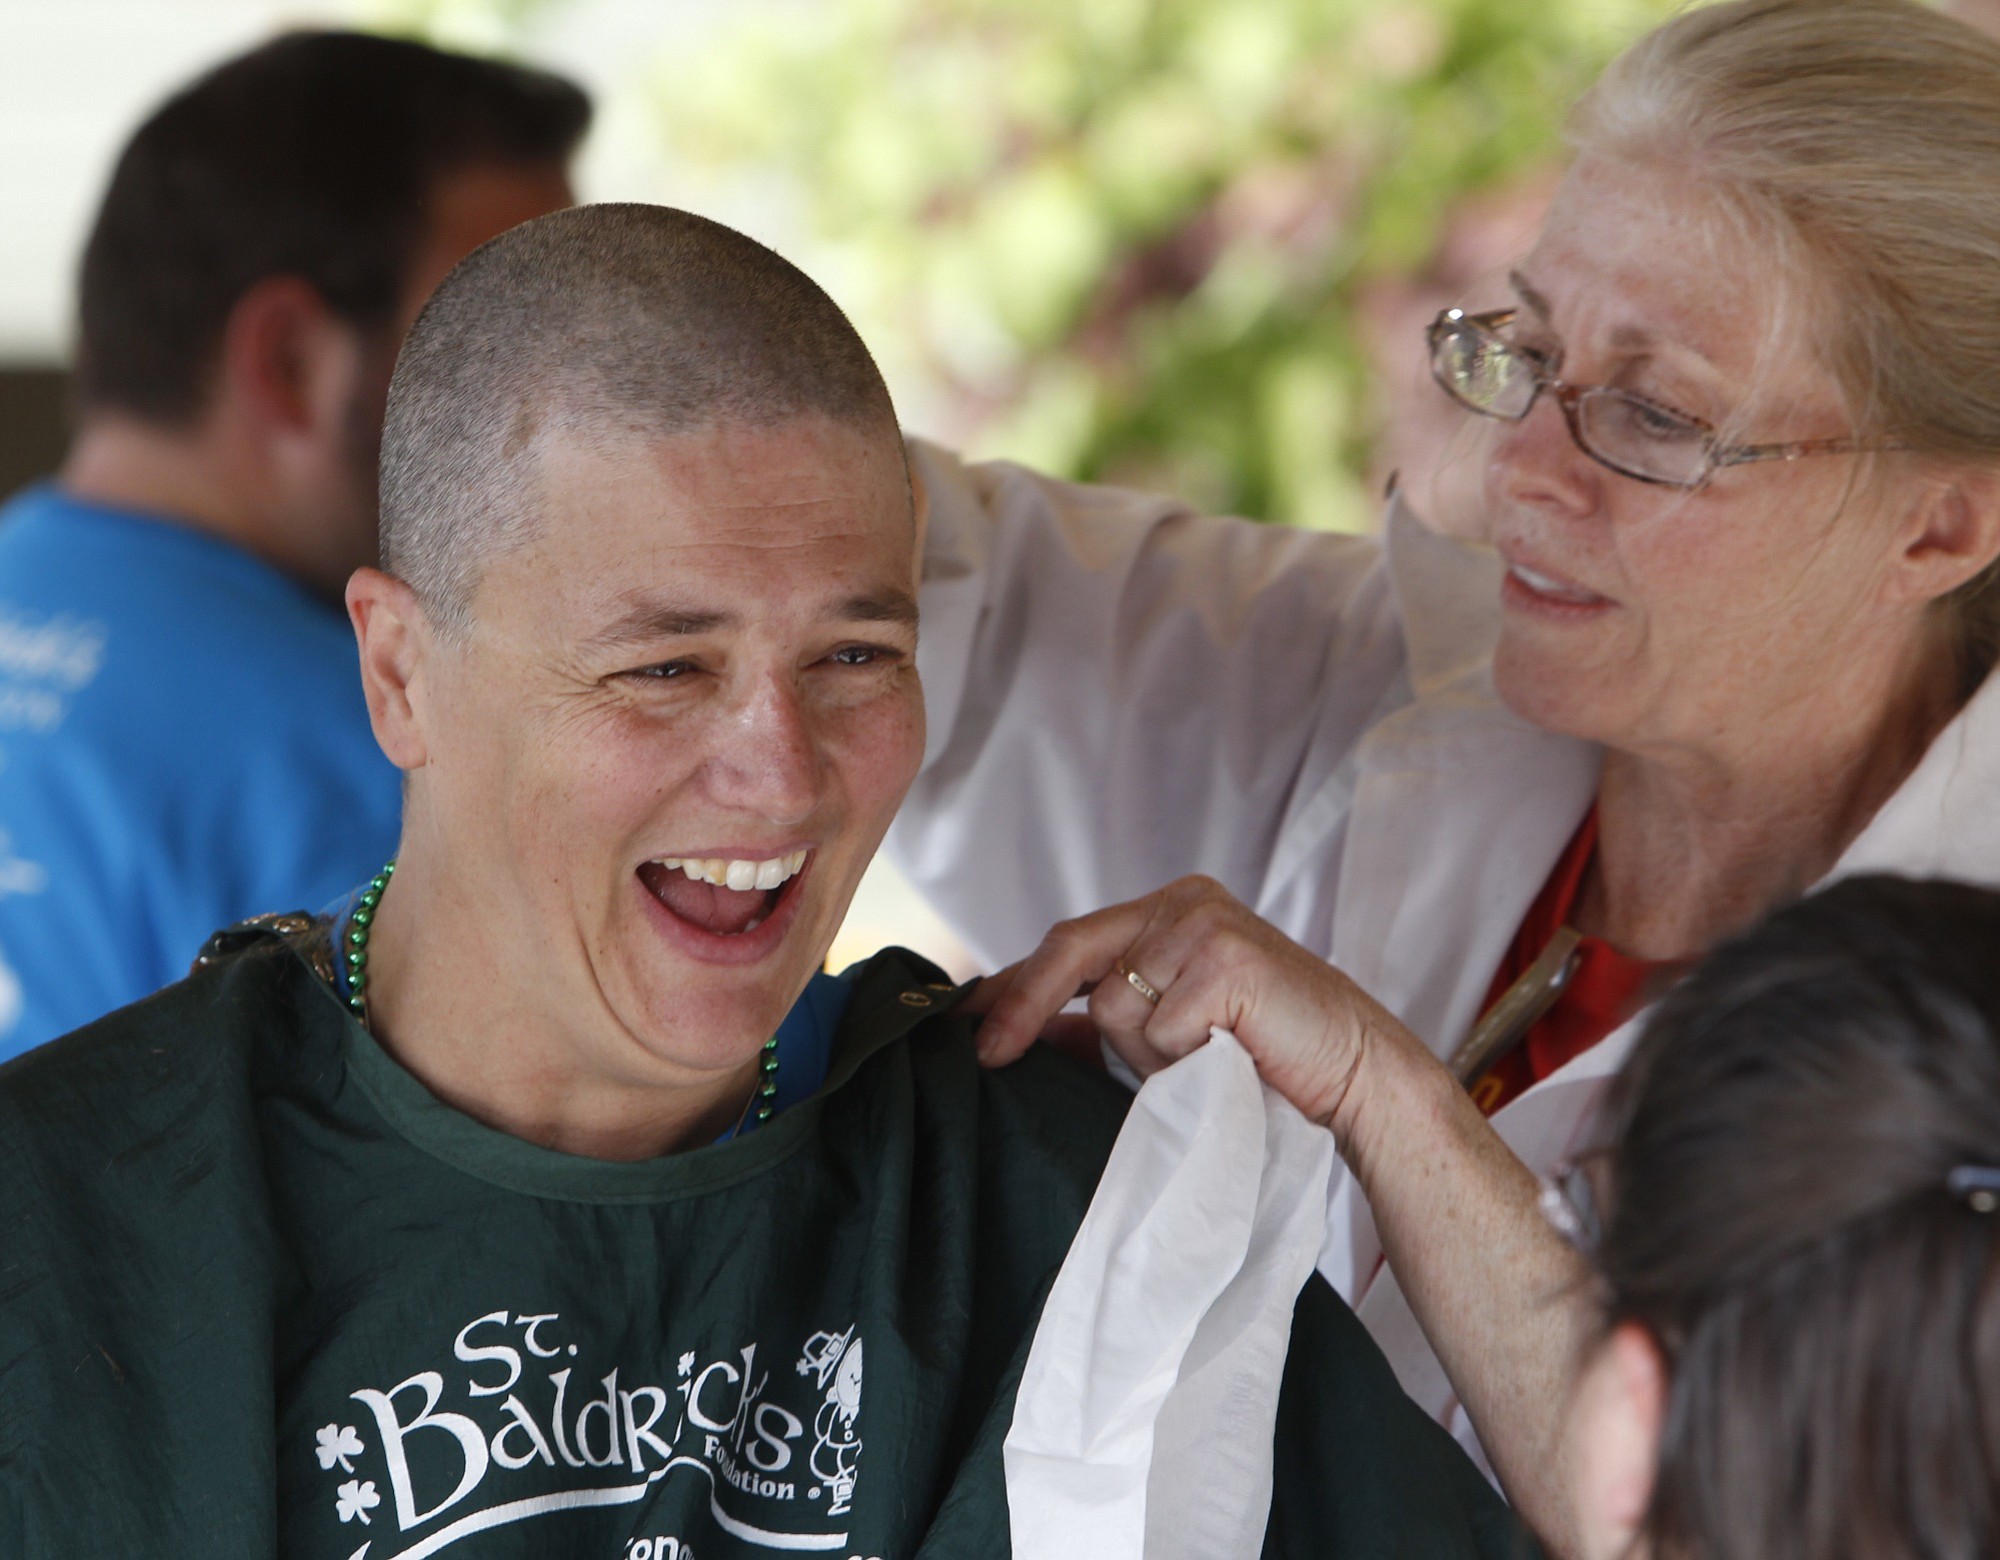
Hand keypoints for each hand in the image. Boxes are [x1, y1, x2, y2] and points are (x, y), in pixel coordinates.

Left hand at [965, 875, 1399, 1128]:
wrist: (1355, 1075)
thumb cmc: (1264, 1055)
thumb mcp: (1170, 1033)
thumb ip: (1104, 1025)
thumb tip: (1026, 1038)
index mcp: (1169, 909)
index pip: (1070, 941)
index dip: (1013, 983)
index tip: (965, 1023)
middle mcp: (1183, 901)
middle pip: (1071, 949)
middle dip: (1023, 1006)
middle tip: (989, 1054)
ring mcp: (1205, 923)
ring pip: (1114, 1005)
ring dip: (1145, 1054)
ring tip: (1203, 1060)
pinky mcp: (1228, 958)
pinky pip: (1160, 1027)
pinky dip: (1182, 1059)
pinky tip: (1229, 1054)